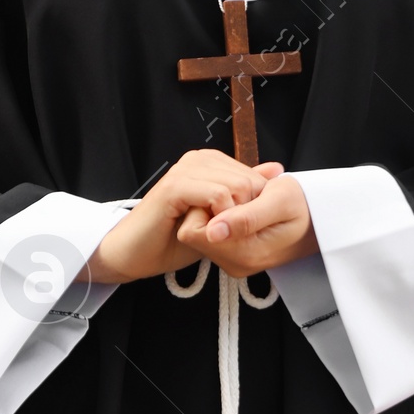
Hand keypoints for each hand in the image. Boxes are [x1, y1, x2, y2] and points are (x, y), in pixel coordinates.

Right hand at [85, 150, 281, 284]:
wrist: (136, 253)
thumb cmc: (175, 238)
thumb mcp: (219, 218)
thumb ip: (246, 193)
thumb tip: (277, 169)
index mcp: (209, 162)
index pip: (255, 177)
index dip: (255, 207)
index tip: (237, 229)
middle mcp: (198, 159)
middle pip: (250, 181)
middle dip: (246, 213)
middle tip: (226, 235)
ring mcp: (185, 170)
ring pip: (237, 187)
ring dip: (233, 218)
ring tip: (215, 234)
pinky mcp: (175, 186)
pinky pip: (218, 196)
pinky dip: (222, 218)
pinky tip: (211, 232)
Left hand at [174, 173, 316, 278]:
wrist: (324, 218)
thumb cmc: (305, 203)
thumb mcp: (280, 200)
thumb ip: (246, 217)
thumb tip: (213, 231)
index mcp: (243, 254)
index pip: (192, 231)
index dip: (204, 206)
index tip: (231, 194)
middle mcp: (235, 263)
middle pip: (194, 232)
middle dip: (210, 209)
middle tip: (243, 198)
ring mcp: (235, 261)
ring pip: (202, 231)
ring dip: (217, 212)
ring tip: (247, 202)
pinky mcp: (236, 254)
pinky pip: (213, 233)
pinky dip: (223, 217)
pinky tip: (245, 208)